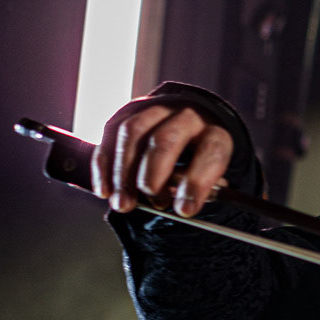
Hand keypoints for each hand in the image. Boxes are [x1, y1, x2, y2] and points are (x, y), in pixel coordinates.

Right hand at [91, 103, 235, 215]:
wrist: (187, 123)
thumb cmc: (199, 156)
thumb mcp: (209, 172)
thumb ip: (195, 186)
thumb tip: (180, 206)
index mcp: (215, 131)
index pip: (210, 153)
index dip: (197, 183)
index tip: (185, 210)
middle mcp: (186, 114)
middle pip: (166, 139)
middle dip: (154, 175)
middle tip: (151, 203)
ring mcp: (155, 109)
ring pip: (132, 134)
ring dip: (123, 174)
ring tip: (123, 204)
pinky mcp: (129, 111)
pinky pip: (110, 135)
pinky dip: (104, 167)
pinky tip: (105, 191)